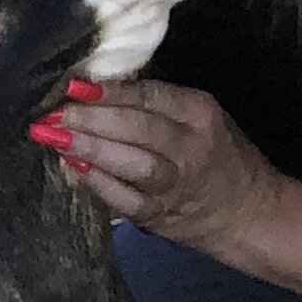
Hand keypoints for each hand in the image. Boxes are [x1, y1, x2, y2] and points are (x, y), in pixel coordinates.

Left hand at [37, 77, 284, 262]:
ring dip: (90, 148)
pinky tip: (74, 167)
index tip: (73, 86)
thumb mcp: (199, 118)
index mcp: (200, 114)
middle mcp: (190, 147)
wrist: (247, 213)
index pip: (150, 97)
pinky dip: (98, 183)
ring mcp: (176, 184)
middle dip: (91, 118)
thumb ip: (157, 105)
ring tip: (55, 136)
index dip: (110, 91)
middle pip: (138, 128)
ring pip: (131, 163)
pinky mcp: (161, 216)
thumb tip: (96, 92)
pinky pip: (125, 199)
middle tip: (54, 113)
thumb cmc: (218, 156)